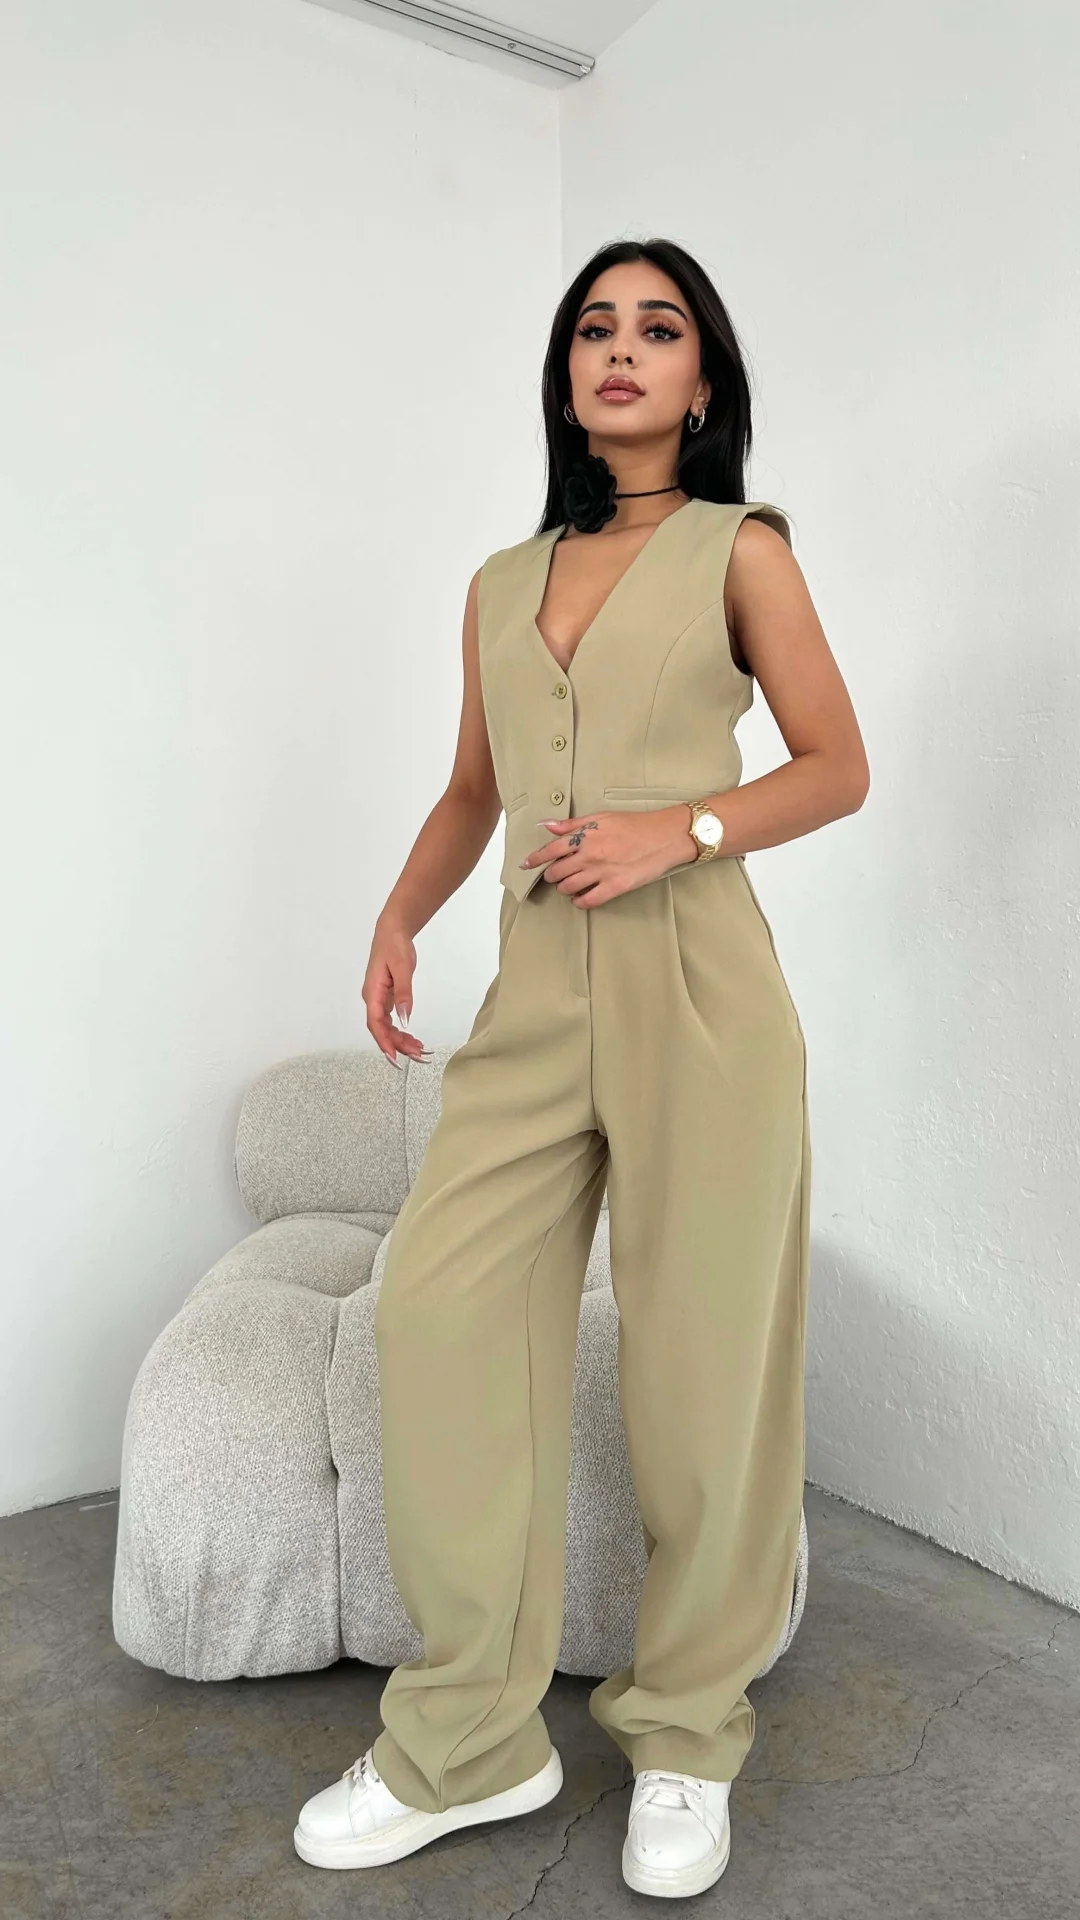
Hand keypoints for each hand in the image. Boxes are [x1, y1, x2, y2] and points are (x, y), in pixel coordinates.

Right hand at [362, 916, 432, 1066]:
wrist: (392, 931)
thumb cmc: (395, 946)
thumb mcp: (402, 968)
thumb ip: (403, 993)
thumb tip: (404, 1019)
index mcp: (372, 993)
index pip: (375, 1023)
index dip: (384, 1042)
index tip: (395, 1058)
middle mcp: (373, 999)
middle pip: (381, 1029)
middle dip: (397, 1045)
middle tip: (418, 1055)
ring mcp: (379, 999)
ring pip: (386, 1027)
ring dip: (400, 1040)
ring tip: (419, 1050)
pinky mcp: (386, 998)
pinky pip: (391, 1020)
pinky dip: (401, 1031)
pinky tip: (412, 1039)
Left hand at [519, 806, 697, 906]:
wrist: (664, 836)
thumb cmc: (635, 824)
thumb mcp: (601, 818)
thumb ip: (573, 824)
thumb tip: (548, 825)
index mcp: (584, 837)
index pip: (550, 850)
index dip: (534, 859)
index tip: (525, 865)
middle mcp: (589, 855)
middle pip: (556, 872)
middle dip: (551, 874)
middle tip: (555, 874)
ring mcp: (601, 873)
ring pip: (568, 888)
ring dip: (564, 888)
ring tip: (568, 885)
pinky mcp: (615, 887)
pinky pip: (588, 901)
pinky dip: (579, 902)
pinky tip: (580, 898)